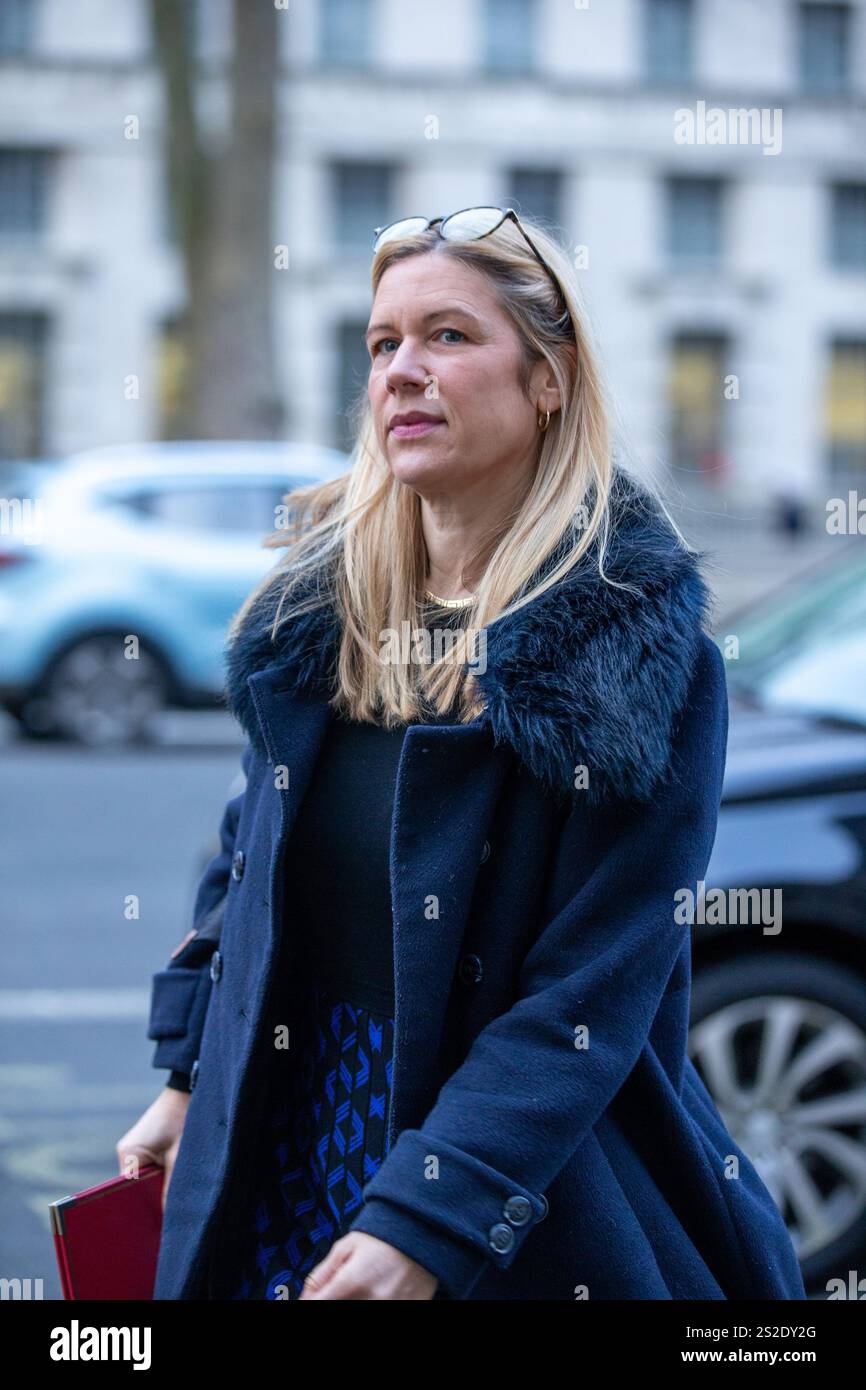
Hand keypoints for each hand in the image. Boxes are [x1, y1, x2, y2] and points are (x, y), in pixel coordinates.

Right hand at [116, 1085, 190, 1211]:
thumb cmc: (183, 1121)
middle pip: (134, 1189)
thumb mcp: (179, 1157)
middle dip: (149, 1200)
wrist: (188, 1093)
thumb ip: (172, 1188)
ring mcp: (133, 1151)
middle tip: (163, 1218)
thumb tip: (170, 1219)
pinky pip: (148, 1171)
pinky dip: (159, 1178)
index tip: (151, 1224)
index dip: (140, 1209)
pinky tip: (171, 1184)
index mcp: (129, 1156)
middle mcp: (126, 1154)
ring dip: (156, 1188)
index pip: (127, 1193)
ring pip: (143, 1181)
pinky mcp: (144, 1149)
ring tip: (170, 1201)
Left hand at [298, 1231, 438, 1299]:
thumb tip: (305, 1297)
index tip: (313, 1298)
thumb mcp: (346, 1248)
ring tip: (364, 1288)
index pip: (319, 1303)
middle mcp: (372, 1299)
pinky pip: (383, 1310)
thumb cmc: (383, 1238)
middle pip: (338, 1308)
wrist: (422, 1233)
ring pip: (360, 1312)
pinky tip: (379, 1292)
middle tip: (345, 1288)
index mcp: (353, 1281)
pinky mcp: (408, 1309)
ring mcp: (391, 1307)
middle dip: (336, 1298)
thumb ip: (322, 1275)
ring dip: (356, 1301)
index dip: (311, 1301)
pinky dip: (377, 1301)